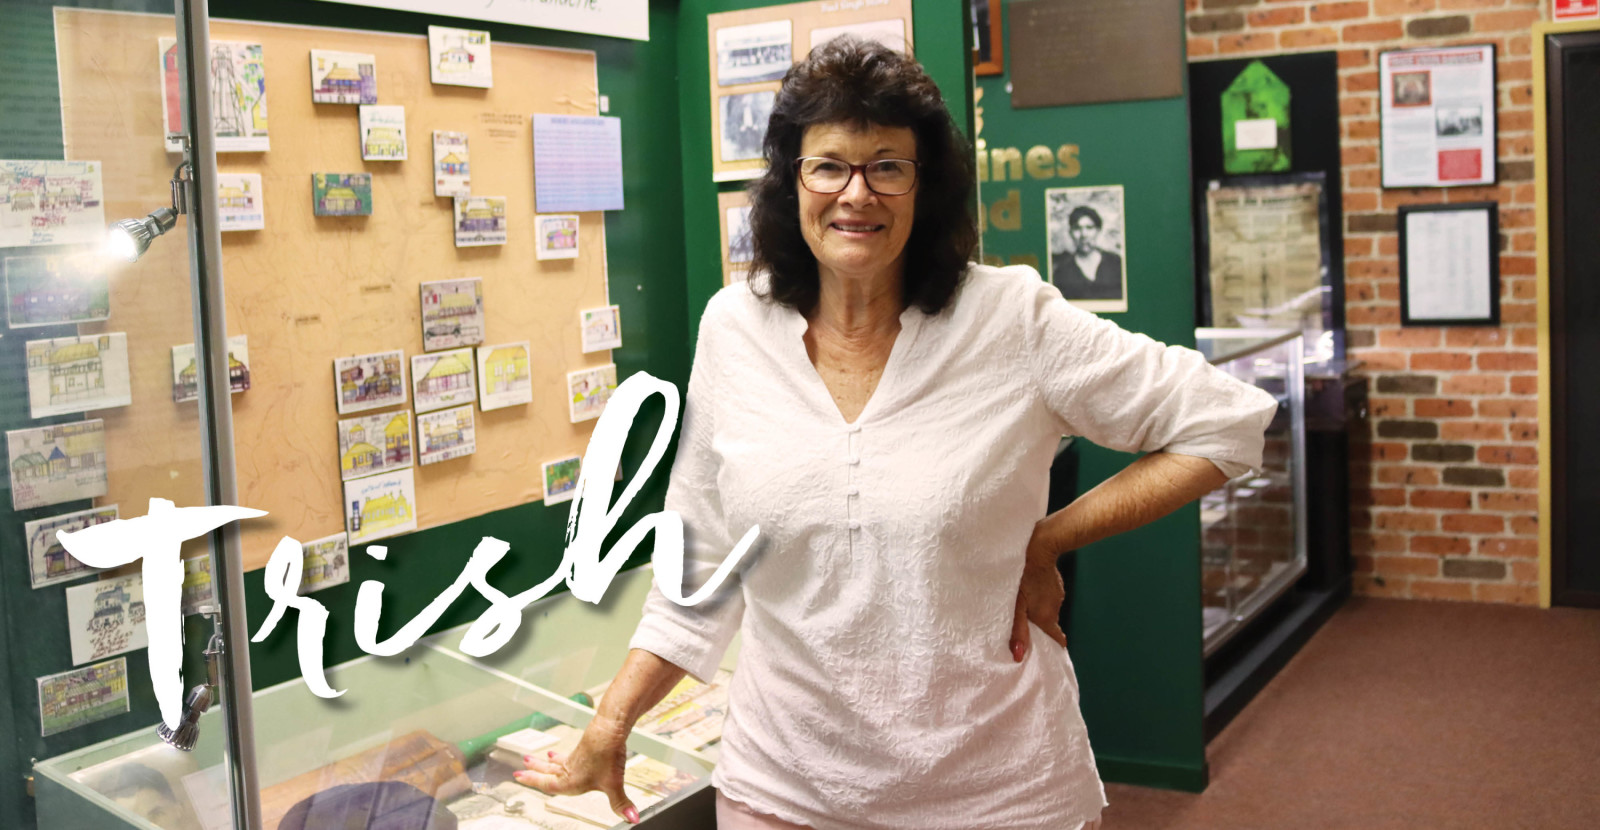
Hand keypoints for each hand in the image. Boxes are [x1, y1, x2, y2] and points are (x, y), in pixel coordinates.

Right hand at [514, 716, 639, 823]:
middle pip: (548, 772)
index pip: (547, 784)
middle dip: (534, 772)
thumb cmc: (607, 755)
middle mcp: (570, 769)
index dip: (532, 781)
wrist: (610, 731)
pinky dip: (559, 757)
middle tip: (520, 768)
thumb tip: (632, 818)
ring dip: (545, 763)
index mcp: (571, 781)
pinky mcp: (583, 749)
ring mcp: (576, 758)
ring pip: (556, 763)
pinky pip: (566, 756)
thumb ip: (621, 803)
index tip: (518, 776)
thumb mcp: (614, 784)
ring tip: (537, 759)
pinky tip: (559, 756)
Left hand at [1010, 522, 1067, 661]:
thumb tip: (1019, 655)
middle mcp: (1056, 609)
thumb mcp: (1016, 606)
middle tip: (1024, 623)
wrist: (1038, 548)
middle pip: (1049, 625)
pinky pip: (1048, 596)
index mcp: (1047, 618)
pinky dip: (1040, 597)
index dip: (1051, 646)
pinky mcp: (1056, 584)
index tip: (1044, 650)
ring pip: (1048, 609)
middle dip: (1038, 627)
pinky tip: (1029, 589)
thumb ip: (1018, 630)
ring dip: (1037, 609)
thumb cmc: (1022, 577)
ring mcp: (1058, 595)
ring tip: (1023, 604)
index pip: (1057, 639)